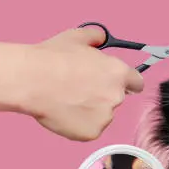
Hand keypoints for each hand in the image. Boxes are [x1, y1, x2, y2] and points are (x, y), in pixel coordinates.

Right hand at [20, 26, 143, 140]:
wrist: (32, 80)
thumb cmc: (52, 58)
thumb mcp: (75, 38)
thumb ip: (94, 36)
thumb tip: (101, 36)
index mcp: (118, 72)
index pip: (136, 83)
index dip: (126, 83)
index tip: (114, 83)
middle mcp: (117, 96)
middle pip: (116, 98)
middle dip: (102, 95)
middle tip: (79, 89)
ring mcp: (106, 117)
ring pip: (103, 115)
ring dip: (91, 110)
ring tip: (67, 99)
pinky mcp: (93, 132)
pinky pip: (90, 129)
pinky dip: (79, 124)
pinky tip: (64, 112)